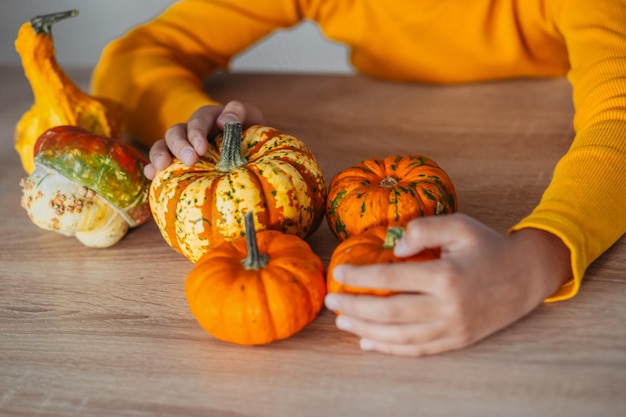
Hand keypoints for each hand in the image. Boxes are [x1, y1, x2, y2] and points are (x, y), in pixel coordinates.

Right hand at [144, 100, 263, 178]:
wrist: (252, 148)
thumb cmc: (250, 133)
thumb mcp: (251, 117)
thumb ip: (239, 112)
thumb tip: (222, 121)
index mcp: (208, 118)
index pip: (198, 120)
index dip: (196, 133)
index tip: (201, 149)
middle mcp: (190, 131)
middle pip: (176, 132)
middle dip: (180, 146)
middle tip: (190, 160)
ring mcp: (182, 146)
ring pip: (163, 145)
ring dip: (159, 154)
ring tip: (160, 167)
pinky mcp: (177, 162)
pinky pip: (161, 162)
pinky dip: (153, 167)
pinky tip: (151, 176)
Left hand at [324, 213, 571, 355]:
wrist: (527, 275)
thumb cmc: (488, 246)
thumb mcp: (460, 225)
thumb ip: (425, 229)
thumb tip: (394, 247)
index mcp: (446, 276)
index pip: (391, 280)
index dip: (360, 278)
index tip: (338, 274)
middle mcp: (448, 307)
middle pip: (391, 313)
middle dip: (355, 309)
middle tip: (331, 302)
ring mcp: (453, 329)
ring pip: (401, 336)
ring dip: (367, 331)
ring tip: (342, 323)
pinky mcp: (458, 341)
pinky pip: (418, 350)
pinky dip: (391, 349)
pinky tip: (369, 344)